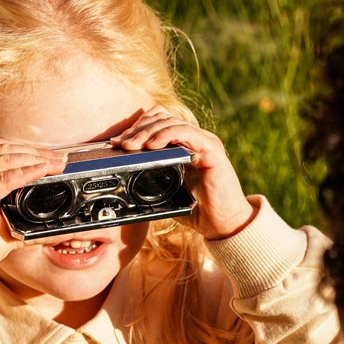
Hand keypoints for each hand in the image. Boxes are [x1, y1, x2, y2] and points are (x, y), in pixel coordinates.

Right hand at [0, 140, 67, 276]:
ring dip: (32, 159)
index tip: (54, 157)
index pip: (1, 152)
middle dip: (35, 152)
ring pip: (2, 159)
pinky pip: (0, 180)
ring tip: (55, 164)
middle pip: (3, 150)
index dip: (29, 151)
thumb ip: (34, 226)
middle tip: (61, 159)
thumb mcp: (11, 231)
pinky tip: (40, 172)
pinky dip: (23, 174)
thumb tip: (63, 230)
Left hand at [112, 112, 255, 239]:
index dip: (138, 128)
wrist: (224, 225)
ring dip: (148, 132)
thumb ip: (153, 185)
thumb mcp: (169, 195)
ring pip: (171, 122)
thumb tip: (128, 184)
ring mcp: (205, 142)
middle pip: (162, 118)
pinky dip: (167, 135)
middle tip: (121, 143)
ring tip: (132, 145)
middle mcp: (195, 140)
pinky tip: (153, 145)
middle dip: (138, 129)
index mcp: (185, 147)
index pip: (159, 122)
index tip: (119, 143)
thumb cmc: (202, 211)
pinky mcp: (212, 149)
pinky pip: (186, 132)